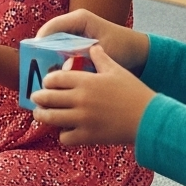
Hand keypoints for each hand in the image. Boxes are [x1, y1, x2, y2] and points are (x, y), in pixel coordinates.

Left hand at [28, 43, 154, 145]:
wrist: (149, 118)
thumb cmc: (134, 92)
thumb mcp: (116, 70)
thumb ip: (100, 58)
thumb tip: (93, 47)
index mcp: (85, 81)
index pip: (54, 79)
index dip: (47, 81)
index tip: (46, 83)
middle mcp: (80, 99)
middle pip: (46, 98)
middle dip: (38, 98)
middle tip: (36, 98)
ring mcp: (82, 119)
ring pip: (50, 118)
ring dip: (42, 116)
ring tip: (41, 115)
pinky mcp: (88, 136)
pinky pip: (65, 138)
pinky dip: (63, 135)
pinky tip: (66, 131)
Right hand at [36, 8, 150, 74]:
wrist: (138, 52)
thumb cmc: (123, 47)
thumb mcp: (104, 51)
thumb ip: (85, 58)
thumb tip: (66, 68)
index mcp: (79, 19)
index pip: (52, 27)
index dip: (40, 42)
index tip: (33, 58)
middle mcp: (73, 25)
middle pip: (49, 38)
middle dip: (42, 55)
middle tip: (35, 72)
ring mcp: (73, 35)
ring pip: (53, 48)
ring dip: (49, 62)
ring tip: (44, 78)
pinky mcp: (75, 46)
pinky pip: (60, 54)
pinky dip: (58, 65)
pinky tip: (56, 80)